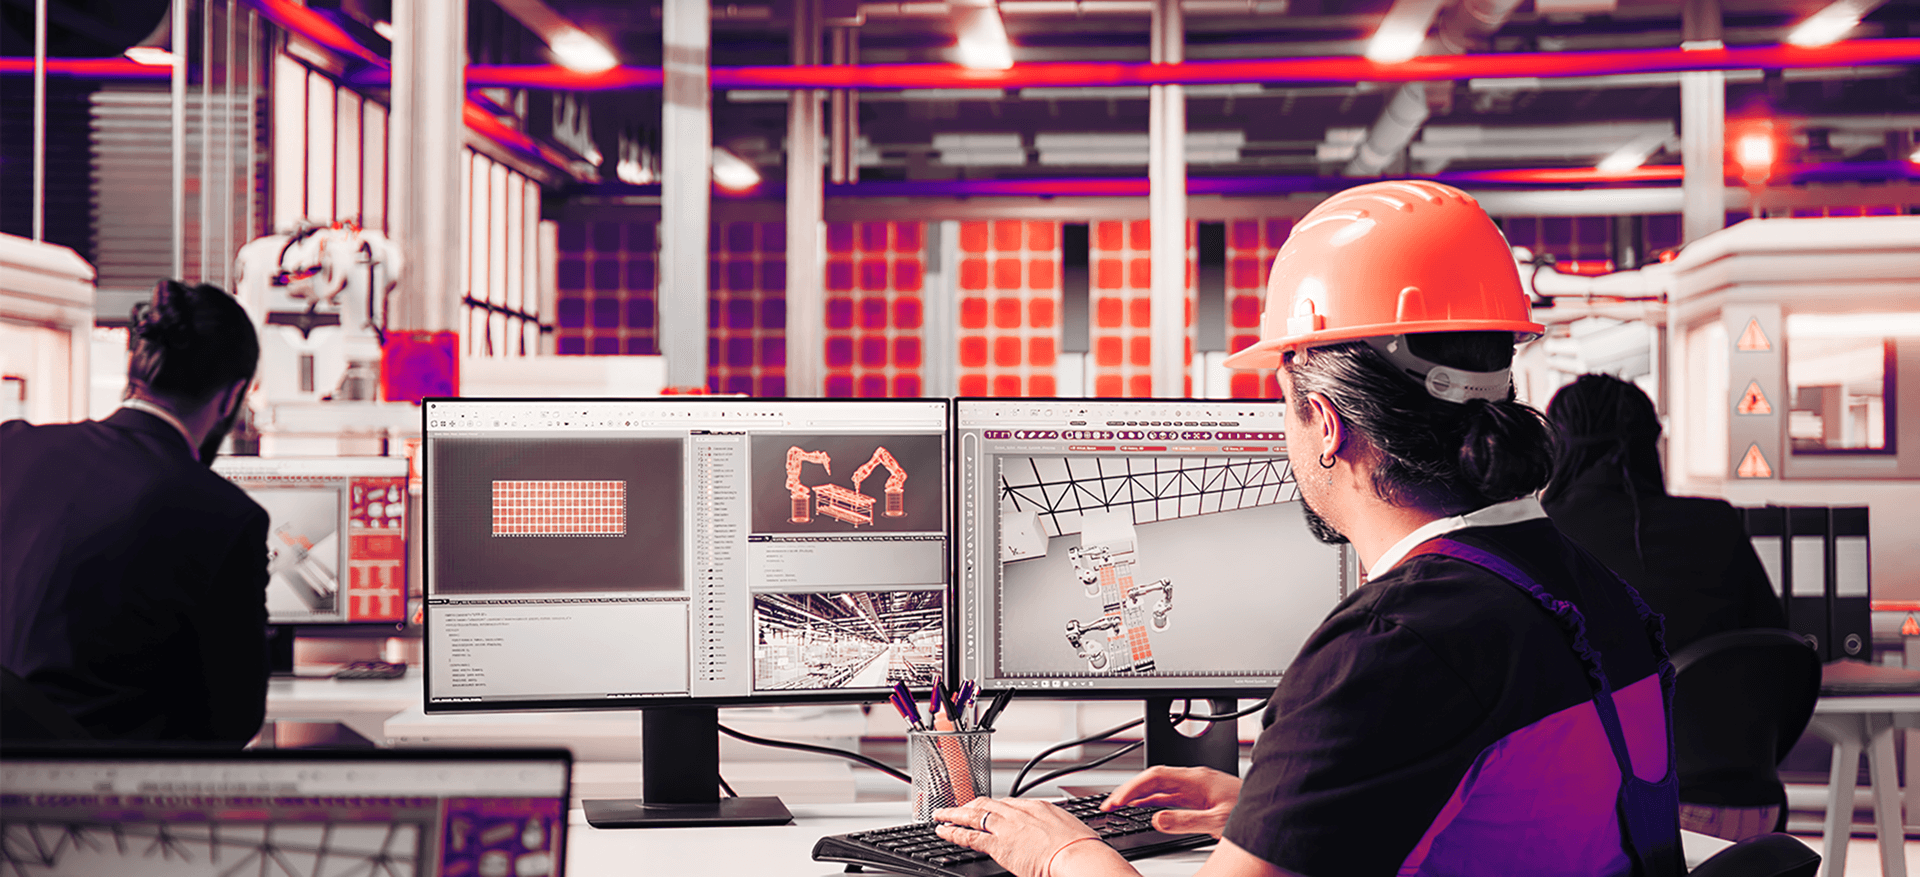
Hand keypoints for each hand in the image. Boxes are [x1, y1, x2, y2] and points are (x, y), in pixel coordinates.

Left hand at [933, 797, 1104, 876]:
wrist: (1077, 855)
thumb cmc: (1080, 848)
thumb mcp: (1070, 830)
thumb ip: (1057, 830)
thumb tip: (1058, 835)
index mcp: (1039, 807)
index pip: (1010, 803)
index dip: (995, 806)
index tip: (988, 808)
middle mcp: (1019, 812)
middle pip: (988, 804)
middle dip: (971, 804)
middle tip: (958, 806)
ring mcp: (1007, 827)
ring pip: (973, 815)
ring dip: (954, 814)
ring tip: (941, 814)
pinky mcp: (998, 844)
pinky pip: (969, 836)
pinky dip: (953, 832)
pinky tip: (943, 831)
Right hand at [1103, 765, 1240, 837]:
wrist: (1272, 809)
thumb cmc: (1251, 812)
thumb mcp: (1217, 822)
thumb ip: (1186, 821)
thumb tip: (1157, 819)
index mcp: (1196, 779)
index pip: (1156, 776)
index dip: (1133, 787)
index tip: (1117, 800)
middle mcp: (1194, 780)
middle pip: (1154, 780)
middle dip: (1129, 790)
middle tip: (1109, 805)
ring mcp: (1197, 789)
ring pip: (1160, 788)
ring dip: (1139, 796)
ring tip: (1119, 807)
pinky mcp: (1200, 798)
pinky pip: (1170, 797)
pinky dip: (1153, 802)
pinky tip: (1144, 810)